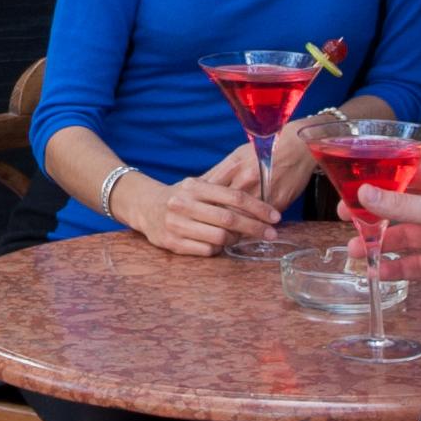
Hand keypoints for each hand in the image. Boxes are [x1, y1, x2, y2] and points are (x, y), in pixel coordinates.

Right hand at [120, 160, 282, 258]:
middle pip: (229, 219)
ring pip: (219, 237)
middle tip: (272, 234)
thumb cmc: (179, 196)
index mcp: (195, 187)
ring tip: (240, 237)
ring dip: (235, 239)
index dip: (258, 208)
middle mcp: (184, 204)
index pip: (234, 197)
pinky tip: (220, 243)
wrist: (145, 207)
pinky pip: (206, 250)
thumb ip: (222, 180)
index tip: (275, 217)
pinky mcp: (173, 243)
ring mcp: (177, 225)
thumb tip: (251, 170)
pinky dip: (218, 248)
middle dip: (255, 227)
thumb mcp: (197, 183)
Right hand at [362, 163, 420, 282]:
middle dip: (373, 213)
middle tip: (346, 216)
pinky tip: (377, 272)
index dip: (383, 175)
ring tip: (354, 251)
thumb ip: (400, 204)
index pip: (409, 172)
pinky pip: (415, 263)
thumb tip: (363, 192)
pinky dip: (396, 268)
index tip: (355, 179)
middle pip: (401, 207)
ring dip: (379, 243)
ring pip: (404, 237)